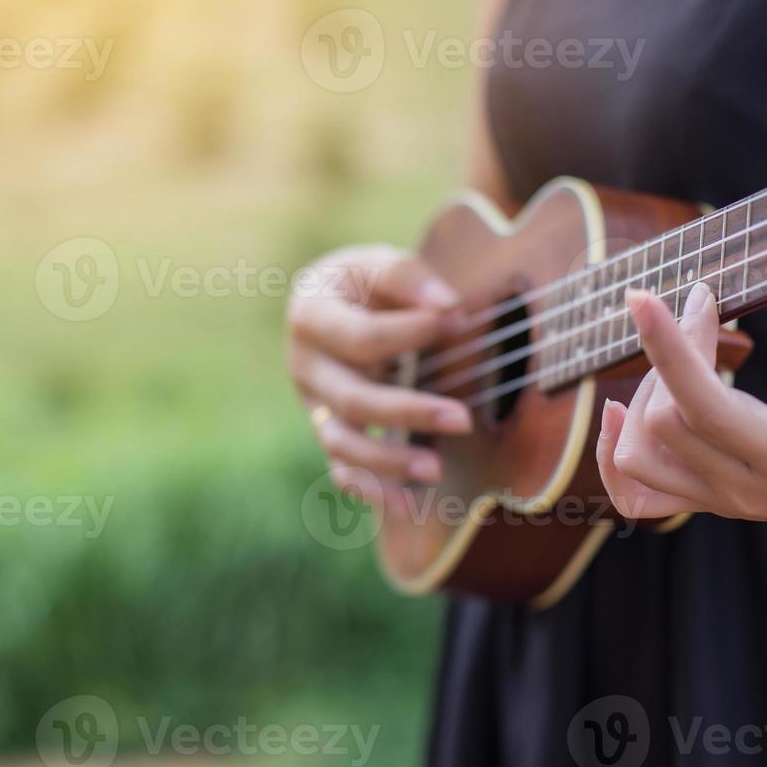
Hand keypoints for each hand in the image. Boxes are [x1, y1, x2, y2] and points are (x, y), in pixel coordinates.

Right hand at [287, 244, 472, 507]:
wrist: (339, 303)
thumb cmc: (364, 282)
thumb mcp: (378, 262)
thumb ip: (408, 277)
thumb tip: (448, 308)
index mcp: (310, 315)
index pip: (361, 338)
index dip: (409, 334)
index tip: (455, 322)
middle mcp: (304, 365)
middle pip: (352, 400)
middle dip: (408, 413)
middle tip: (462, 420)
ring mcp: (313, 405)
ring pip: (343, 444)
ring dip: (390, 462)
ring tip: (436, 470)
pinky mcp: (328, 431)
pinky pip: (343, 471)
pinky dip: (373, 491)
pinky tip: (408, 505)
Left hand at [595, 280, 766, 551]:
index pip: (704, 408)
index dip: (669, 347)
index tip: (647, 296)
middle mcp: (748, 489)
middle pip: (663, 423)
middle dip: (671, 350)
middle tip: (703, 304)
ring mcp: (724, 503)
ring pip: (638, 459)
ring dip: (642, 396)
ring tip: (682, 353)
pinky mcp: (709, 504)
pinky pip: (636, 494)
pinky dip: (613, 452)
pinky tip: (619, 409)